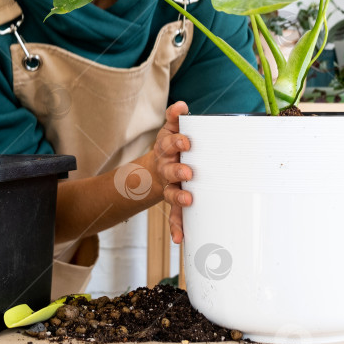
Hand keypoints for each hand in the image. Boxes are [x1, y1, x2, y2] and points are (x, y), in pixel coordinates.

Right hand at [152, 101, 192, 243]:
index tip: (186, 142)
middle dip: (178, 171)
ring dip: (179, 198)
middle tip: (188, 173)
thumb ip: (175, 118)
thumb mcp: (170, 130)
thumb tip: (181, 105)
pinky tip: (180, 238)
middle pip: (170, 169)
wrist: (155, 171)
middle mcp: (166, 168)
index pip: (170, 143)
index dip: (177, 142)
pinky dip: (177, 227)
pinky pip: (175, 216)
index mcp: (167, 149)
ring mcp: (169, 187)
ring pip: (173, 193)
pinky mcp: (174, 203)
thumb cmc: (172, 148)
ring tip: (187, 202)